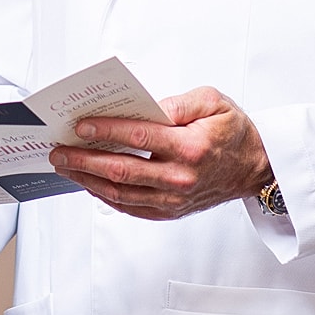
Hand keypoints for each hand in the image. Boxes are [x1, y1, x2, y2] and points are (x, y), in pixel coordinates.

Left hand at [48, 86, 272, 220]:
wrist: (256, 167)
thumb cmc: (233, 131)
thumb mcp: (213, 102)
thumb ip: (178, 103)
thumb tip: (145, 107)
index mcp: (190, 148)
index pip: (138, 138)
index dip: (106, 131)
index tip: (80, 126)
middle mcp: (180, 178)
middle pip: (121, 170)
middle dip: (84, 160)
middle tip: (59, 151)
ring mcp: (174, 200)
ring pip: (120, 193)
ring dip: (87, 180)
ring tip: (65, 167)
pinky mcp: (170, 212)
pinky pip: (130, 207)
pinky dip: (105, 196)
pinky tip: (88, 184)